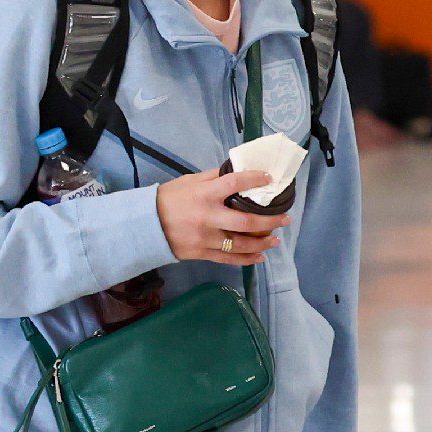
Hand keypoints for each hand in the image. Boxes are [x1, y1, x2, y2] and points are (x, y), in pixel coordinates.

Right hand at [155, 168, 289, 264]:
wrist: (145, 225)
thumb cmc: (168, 199)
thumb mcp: (189, 181)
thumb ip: (214, 178)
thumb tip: (238, 172)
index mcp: (204, 194)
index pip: (235, 183)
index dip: (255, 180)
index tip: (270, 179)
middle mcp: (208, 217)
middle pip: (246, 222)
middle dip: (270, 221)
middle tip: (285, 218)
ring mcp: (205, 238)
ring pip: (241, 245)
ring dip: (263, 243)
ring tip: (276, 239)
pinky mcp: (202, 253)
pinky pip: (229, 259)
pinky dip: (247, 259)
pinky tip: (260, 257)